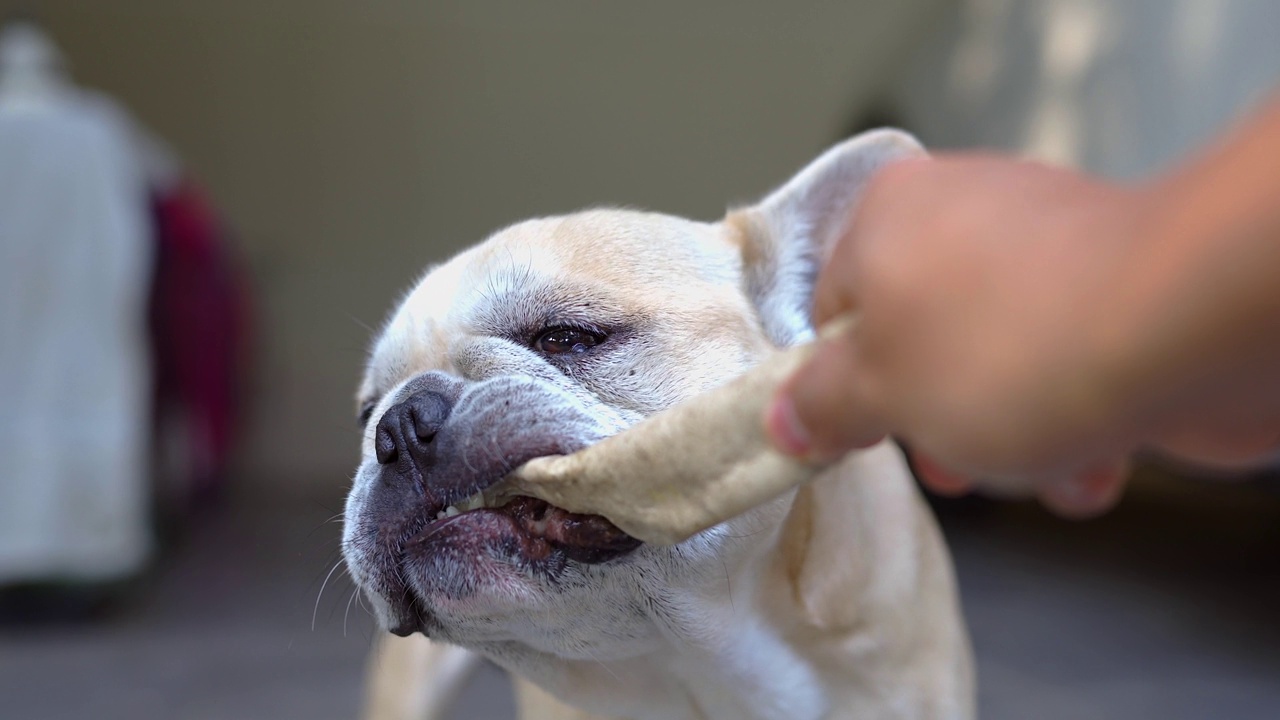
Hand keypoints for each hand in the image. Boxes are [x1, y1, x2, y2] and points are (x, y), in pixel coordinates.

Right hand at [766, 155, 1155, 514]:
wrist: (1186, 328)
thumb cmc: (1004, 349)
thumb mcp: (880, 392)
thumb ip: (820, 407)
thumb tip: (781, 419)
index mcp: (888, 216)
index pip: (833, 309)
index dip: (843, 385)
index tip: (865, 436)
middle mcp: (966, 213)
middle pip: (919, 344)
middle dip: (936, 424)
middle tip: (953, 467)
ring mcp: (1051, 250)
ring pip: (997, 365)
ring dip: (1012, 438)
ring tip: (1041, 466)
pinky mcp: (1122, 291)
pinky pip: (1070, 362)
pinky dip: (1078, 421)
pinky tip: (1098, 459)